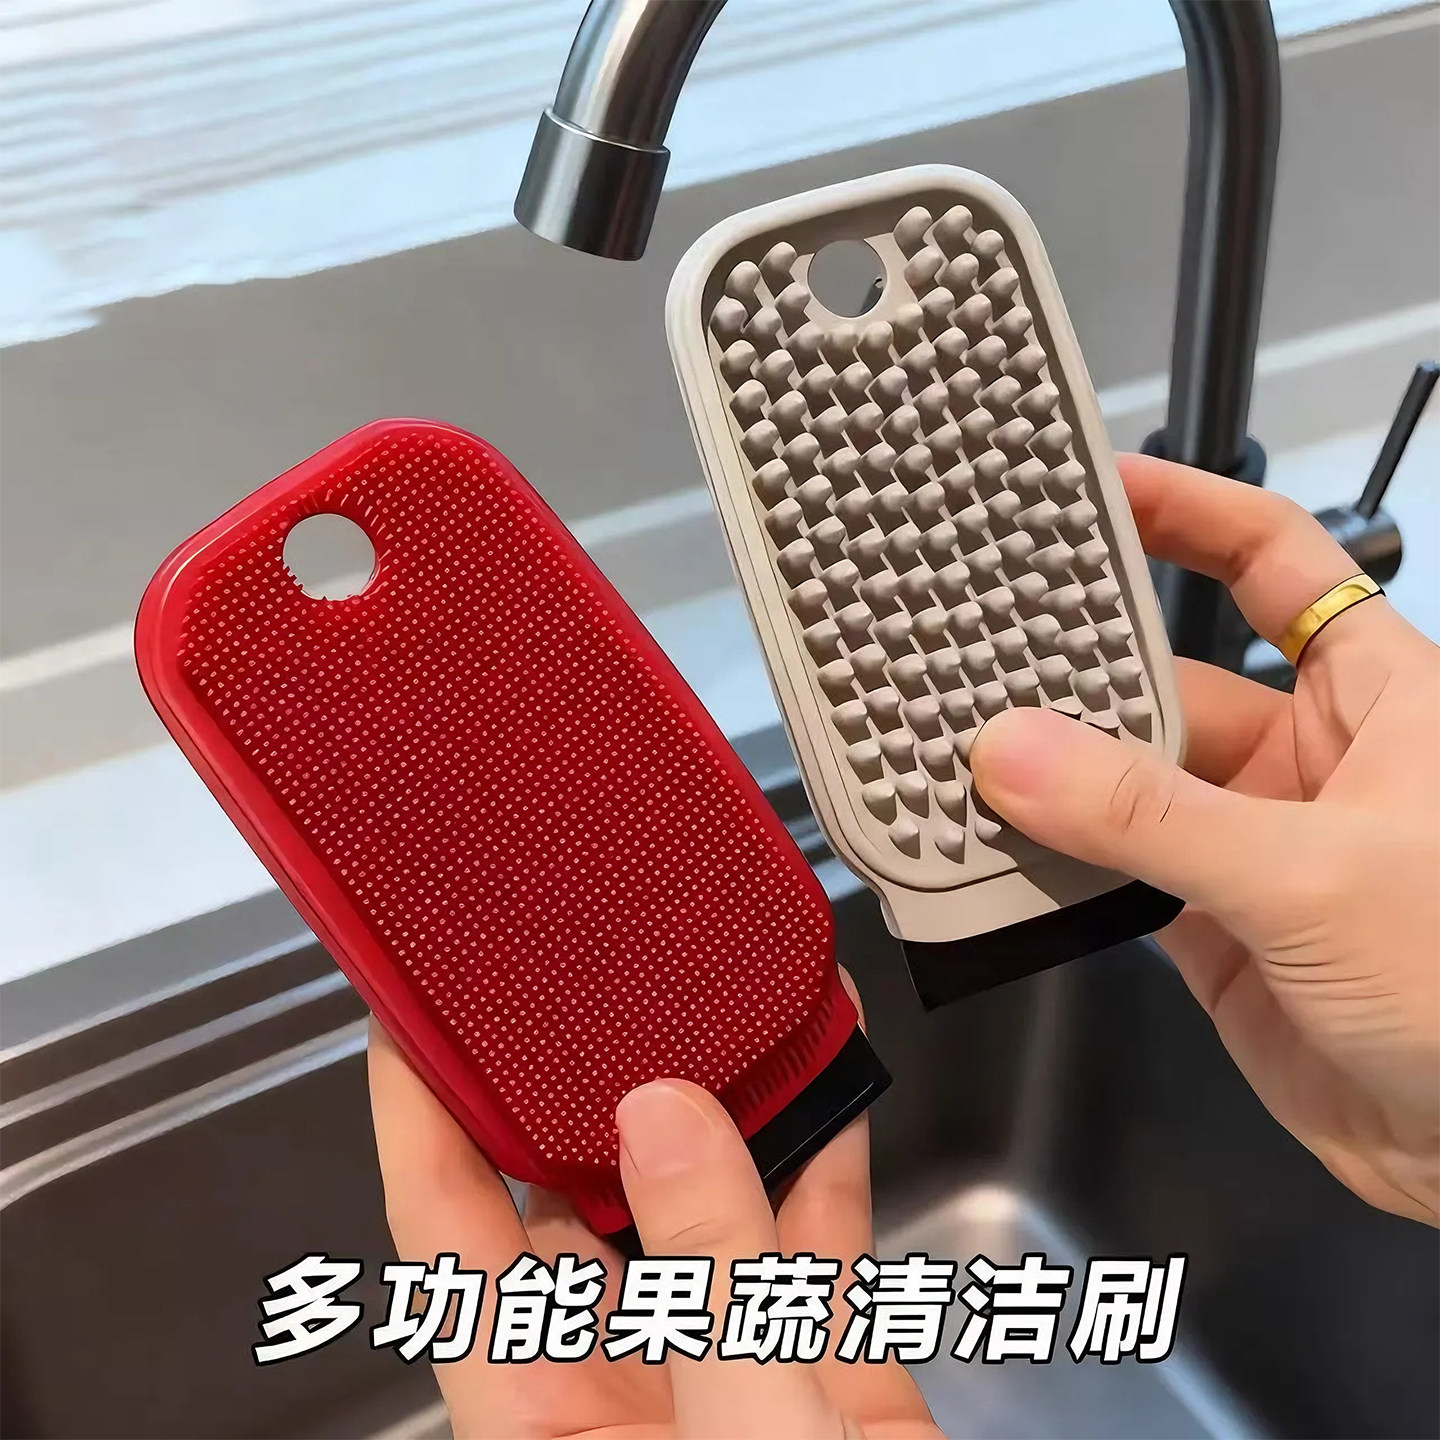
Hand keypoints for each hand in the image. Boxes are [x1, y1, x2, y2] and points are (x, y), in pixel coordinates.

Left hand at [369, 998, 941, 1437]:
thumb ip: (706, 1280)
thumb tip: (660, 1116)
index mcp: (537, 1410)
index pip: (446, 1232)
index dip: (420, 1114)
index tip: (414, 1007)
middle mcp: (613, 1379)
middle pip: (575, 1193)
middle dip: (588, 1072)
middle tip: (592, 961)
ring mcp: (716, 1369)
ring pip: (702, 1196)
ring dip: (721, 1092)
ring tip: (718, 982)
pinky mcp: (809, 1370)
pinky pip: (807, 1232)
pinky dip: (825, 1143)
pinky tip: (834, 1060)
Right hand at [971, 453, 1439, 1223]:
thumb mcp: (1311, 872)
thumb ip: (1149, 815)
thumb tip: (1011, 752)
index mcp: (1373, 694)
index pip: (1272, 562)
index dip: (1187, 512)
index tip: (1089, 489)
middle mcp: (1308, 757)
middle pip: (1171, 680)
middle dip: (1078, 668)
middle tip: (970, 640)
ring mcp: (1254, 844)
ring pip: (1131, 786)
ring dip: (1054, 777)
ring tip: (953, 744)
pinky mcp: (1214, 928)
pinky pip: (1118, 872)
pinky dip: (1056, 863)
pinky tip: (992, 844)